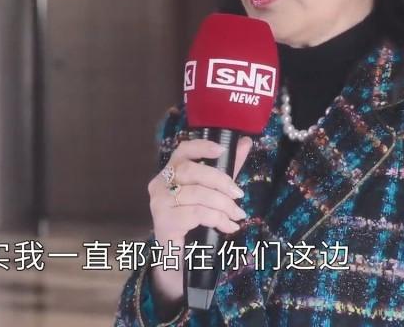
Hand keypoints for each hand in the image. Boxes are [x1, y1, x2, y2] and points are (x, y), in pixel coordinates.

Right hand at [145, 136, 252, 312]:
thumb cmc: (194, 224)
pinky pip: (197, 213)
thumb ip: (226, 169)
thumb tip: (244, 143)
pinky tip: (227, 226)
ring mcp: (159, 202)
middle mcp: (159, 184)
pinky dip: (217, 219)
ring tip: (236, 215)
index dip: (202, 147)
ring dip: (223, 205)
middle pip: (192, 171)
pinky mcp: (164, 220)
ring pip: (197, 194)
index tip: (222, 151)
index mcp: (170, 172)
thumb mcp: (212, 193)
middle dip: (221, 181)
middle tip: (238, 196)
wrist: (179, 260)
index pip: (183, 151)